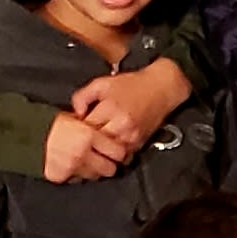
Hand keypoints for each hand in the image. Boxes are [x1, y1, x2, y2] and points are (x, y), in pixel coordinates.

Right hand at [42, 109, 122, 184]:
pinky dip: (77, 174)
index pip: (119, 153)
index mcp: (89, 135)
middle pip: (110, 169)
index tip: (117, 152)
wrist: (28, 133)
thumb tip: (114, 136)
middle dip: (108, 164)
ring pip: (95, 176)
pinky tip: (73, 165)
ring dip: (93, 170)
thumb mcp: (78, 119)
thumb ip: (96, 128)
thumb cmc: (53, 123)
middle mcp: (82, 153)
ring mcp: (72, 166)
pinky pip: (78, 180)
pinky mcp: (61, 175)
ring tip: (86, 160)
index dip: (119, 153)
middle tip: (104, 159)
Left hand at [69, 59, 190, 160]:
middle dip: (87, 140)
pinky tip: (109, 142)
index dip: (77, 128)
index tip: (75, 126)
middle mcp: (122, 125)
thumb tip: (75, 114)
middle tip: (82, 136)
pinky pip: (120, 154)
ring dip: (100, 148)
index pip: (85, 128)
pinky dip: (113, 151)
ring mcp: (131, 137)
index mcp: (110, 108)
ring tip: (96, 140)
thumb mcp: (102, 83)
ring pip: (107, 152)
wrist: (160, 89)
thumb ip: (82, 96)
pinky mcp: (139, 144)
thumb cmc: (131, 85)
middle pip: (95, 143)